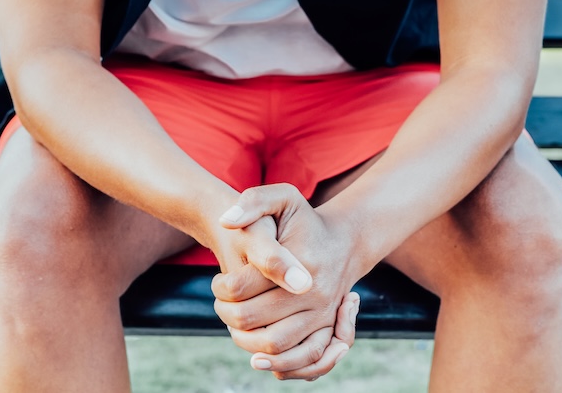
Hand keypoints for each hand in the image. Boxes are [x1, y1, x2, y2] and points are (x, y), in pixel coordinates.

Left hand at [212, 184, 363, 379]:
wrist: (344, 242)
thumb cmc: (305, 220)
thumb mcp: (283, 198)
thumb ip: (253, 201)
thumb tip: (226, 220)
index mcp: (299, 260)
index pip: (243, 285)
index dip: (220, 287)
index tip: (217, 282)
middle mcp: (315, 292)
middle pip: (253, 318)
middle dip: (226, 314)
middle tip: (220, 304)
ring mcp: (323, 313)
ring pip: (273, 343)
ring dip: (243, 340)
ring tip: (232, 325)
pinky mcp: (327, 328)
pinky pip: (301, 358)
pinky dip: (276, 362)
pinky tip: (255, 354)